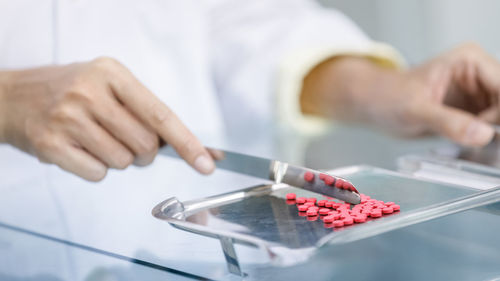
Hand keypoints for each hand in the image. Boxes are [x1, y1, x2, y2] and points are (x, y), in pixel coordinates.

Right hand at [0, 57, 214, 180]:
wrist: (14, 97)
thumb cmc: (71, 91)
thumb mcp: (108, 84)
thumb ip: (146, 111)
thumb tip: (192, 146)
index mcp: (112, 73)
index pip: (160, 115)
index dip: (188, 143)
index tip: (207, 163)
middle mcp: (90, 93)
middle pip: (145, 145)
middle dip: (144, 152)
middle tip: (125, 138)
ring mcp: (68, 119)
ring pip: (123, 162)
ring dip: (118, 158)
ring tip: (96, 139)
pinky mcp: (52, 145)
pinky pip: (98, 174)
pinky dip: (96, 169)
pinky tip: (81, 149)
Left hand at [300, 43, 499, 146]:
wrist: (373, 104)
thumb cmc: (387, 96)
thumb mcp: (415, 110)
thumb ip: (448, 122)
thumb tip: (483, 134)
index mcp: (469, 61)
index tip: (493, 135)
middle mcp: (479, 74)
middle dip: (497, 125)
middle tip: (482, 143)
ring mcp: (477, 93)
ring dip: (493, 134)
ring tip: (470, 143)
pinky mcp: (472, 110)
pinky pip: (491, 126)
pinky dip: (484, 139)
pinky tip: (468, 144)